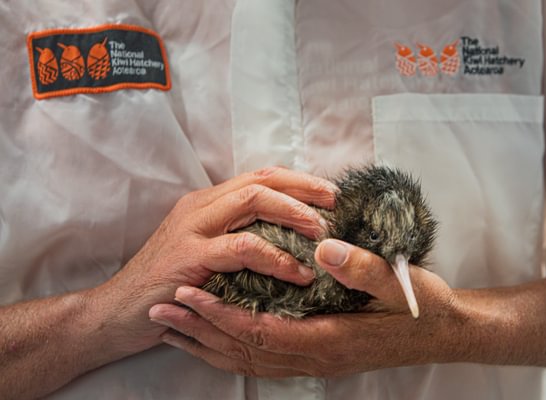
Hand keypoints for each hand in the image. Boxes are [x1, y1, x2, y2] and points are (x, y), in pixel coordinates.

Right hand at [91, 167, 336, 354]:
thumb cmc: (168, 284)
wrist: (117, 311)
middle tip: (335, 205)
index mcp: (207, 202)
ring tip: (321, 234)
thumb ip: (235, 237)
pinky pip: (242, 248)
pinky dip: (275, 257)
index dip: (297, 181)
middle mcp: (200, 207)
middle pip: (261, 181)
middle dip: (303, 189)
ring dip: (294, 215)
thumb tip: (285, 236)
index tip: (328, 194)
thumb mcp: (203, 251)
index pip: (259, 177)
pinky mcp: (189, 256)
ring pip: (253, 202)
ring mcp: (193, 229)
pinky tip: (296, 272)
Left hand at [149, 239, 462, 376]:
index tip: (186, 292)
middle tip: (160, 309)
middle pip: (244, 350)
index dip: (219, 314)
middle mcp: (315, 357)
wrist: (444, 333)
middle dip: (199, 330)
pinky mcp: (315, 355)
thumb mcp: (402, 283)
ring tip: (172, 326)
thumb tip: (322, 248)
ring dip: (208, 343)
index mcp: (330, 338)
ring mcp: (314, 361)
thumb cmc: (424, 307)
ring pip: (248, 360)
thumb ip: (363, 269)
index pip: (260, 330)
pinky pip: (262, 360)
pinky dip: (231, 350)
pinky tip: (214, 338)